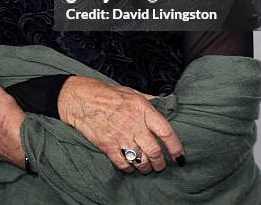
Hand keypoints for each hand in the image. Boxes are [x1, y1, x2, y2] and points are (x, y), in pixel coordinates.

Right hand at [57, 76, 183, 174]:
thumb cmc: (107, 94)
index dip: (175, 146)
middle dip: (160, 163)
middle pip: (154, 151)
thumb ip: (149, 100)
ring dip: (146, 167)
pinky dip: (130, 169)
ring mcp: (119, 136)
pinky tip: (131, 166)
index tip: (179, 155)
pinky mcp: (107, 146)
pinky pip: (124, 164)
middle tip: (161, 165)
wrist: (81, 99)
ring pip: (141, 160)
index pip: (165, 130)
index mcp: (141, 108)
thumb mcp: (131, 91)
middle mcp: (133, 123)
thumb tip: (165, 104)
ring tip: (147, 167)